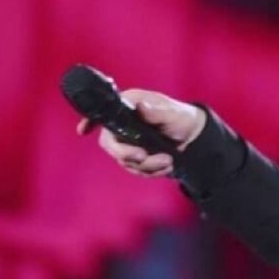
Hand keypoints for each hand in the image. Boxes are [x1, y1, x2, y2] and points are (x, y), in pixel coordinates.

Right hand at [75, 89, 205, 177]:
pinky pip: (136, 170)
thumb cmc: (182, 118)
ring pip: (125, 161)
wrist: (195, 138)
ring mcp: (129, 142)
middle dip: (127, 154)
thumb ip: (157, 112)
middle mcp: (124, 124)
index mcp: (129, 106)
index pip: (104, 114)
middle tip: (144, 156)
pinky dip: (152, 171)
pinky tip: (167, 165)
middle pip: (110, 144)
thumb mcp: (173, 113)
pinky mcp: (136, 157)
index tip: (83, 130)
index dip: (90, 121)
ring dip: (147, 166)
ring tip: (168, 160)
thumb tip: (141, 107)